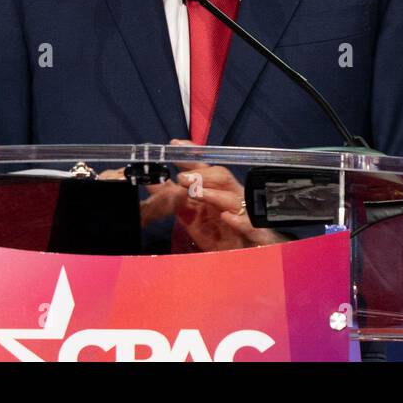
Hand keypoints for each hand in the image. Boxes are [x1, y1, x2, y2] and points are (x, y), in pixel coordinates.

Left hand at [159, 139, 291, 250]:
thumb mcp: (187, 213)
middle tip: (181, 178)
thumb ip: (170, 197)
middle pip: (221, 176)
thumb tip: (150, 181)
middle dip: (202, 174)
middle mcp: (230, 196)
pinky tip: (227, 217)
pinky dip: (240, 221)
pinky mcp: (251, 235)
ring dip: (214, 194)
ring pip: (233, 198)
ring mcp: (243, 214)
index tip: (175, 145)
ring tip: (194, 193)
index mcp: (215, 189)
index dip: (191, 153)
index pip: (204, 166)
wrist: (238, 258)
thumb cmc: (214, 231)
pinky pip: (250, 225)